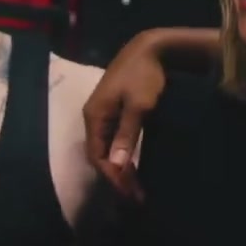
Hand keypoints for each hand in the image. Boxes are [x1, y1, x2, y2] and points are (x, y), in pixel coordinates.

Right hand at [82, 32, 165, 200]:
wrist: (151, 49)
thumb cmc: (145, 76)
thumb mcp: (138, 106)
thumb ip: (126, 134)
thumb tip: (115, 165)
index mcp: (94, 116)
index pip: (96, 156)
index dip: (111, 177)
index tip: (129, 193)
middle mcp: (94, 117)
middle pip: (99, 155)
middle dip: (116, 177)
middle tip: (135, 196)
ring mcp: (103, 114)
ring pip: (106, 149)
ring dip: (120, 168)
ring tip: (135, 187)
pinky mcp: (115, 111)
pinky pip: (113, 140)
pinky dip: (122, 155)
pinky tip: (134, 165)